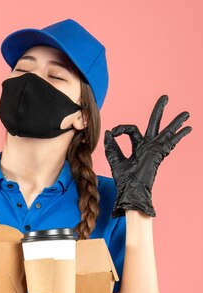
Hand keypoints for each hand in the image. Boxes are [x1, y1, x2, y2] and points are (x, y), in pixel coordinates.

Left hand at [104, 95, 191, 217]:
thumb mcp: (115, 159)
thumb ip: (111, 146)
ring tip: (186, 113)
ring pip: (166, 131)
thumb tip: (108, 132)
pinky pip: (170, 142)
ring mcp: (155, 149)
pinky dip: (179, 135)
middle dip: (159, 110)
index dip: (121, 129)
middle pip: (154, 123)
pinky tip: (189, 128)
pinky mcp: (158, 154)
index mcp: (137, 146)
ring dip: (176, 122)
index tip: (113, 132)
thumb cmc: (123, 180)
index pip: (131, 130)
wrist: (130, 192)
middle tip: (165, 96)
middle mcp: (148, 146)